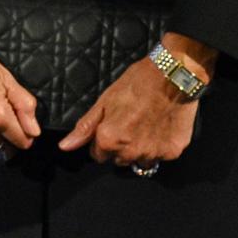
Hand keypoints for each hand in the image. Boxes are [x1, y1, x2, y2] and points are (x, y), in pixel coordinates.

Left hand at [57, 32, 213, 167]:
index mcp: (109, 140)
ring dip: (140, 149)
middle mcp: (130, 152)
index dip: (101, 141)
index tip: (110, 128)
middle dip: (120, 147)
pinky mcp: (172, 152)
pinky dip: (159, 146)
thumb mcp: (104, 101)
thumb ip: (85, 127)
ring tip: (145, 125)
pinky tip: (159, 127)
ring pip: (140, 160)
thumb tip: (65, 146)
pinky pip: (160, 156)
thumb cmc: (136, 84)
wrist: (172, 76)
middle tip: (128, 124)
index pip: (98, 156)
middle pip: (118, 160)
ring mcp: (153, 154)